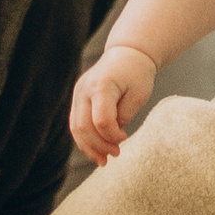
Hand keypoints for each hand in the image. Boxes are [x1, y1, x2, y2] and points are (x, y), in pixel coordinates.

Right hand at [70, 42, 155, 162]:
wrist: (127, 54)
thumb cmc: (137, 74)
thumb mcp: (138, 95)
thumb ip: (123, 116)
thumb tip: (110, 136)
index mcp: (102, 85)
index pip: (101, 121)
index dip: (112, 136)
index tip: (125, 137)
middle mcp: (84, 89)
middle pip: (84, 127)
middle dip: (99, 146)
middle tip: (116, 154)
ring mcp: (78, 93)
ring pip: (76, 128)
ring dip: (89, 147)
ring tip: (103, 160)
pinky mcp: (78, 98)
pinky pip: (76, 123)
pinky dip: (85, 139)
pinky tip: (96, 150)